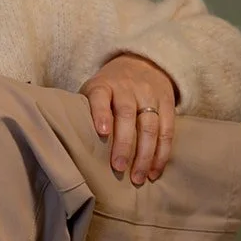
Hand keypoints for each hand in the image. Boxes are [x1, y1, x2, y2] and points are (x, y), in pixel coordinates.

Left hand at [81, 54, 177, 184]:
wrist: (142, 63)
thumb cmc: (109, 88)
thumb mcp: (94, 91)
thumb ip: (86, 111)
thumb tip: (72, 146)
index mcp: (104, 85)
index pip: (101, 97)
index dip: (101, 114)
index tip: (102, 132)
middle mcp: (128, 88)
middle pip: (127, 115)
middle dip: (124, 143)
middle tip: (118, 168)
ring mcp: (150, 96)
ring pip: (150, 126)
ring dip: (145, 155)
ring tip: (138, 177)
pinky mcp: (168, 104)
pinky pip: (167, 131)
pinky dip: (162, 153)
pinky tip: (154, 171)